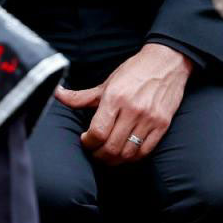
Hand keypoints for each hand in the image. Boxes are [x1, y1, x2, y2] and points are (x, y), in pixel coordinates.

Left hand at [54, 43, 192, 163]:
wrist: (166, 63)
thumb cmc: (133, 72)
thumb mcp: (106, 83)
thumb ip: (81, 96)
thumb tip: (57, 94)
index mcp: (115, 98)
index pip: (98, 132)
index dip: (88, 142)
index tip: (85, 140)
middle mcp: (132, 110)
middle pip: (112, 147)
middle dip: (99, 155)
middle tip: (95, 152)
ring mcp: (149, 119)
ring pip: (128, 153)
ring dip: (115, 160)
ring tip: (108, 155)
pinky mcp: (163, 125)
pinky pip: (145, 151)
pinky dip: (132, 157)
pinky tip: (125, 152)